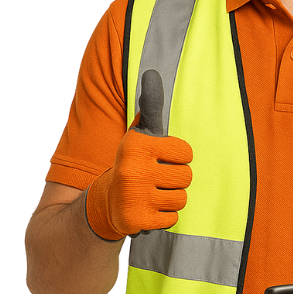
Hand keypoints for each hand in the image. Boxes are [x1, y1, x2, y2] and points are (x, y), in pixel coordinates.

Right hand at [85, 70, 192, 239]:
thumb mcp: (139, 135)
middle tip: (157, 180)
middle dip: (176, 180)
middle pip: (186, 177)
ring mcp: (134, 196)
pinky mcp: (136, 220)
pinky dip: (164, 217)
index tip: (162, 159)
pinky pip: (172, 219)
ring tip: (154, 194)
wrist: (105, 202)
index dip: (179, 158)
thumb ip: (150, 107)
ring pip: (181, 198)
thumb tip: (151, 73)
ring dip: (171, 198)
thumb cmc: (133, 163)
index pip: (187, 153)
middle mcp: (132, 169)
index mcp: (137, 145)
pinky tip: (149, 209)